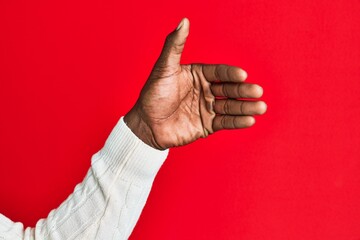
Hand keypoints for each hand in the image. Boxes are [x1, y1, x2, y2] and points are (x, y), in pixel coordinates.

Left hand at [124, 18, 266, 149]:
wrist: (146, 125)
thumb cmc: (153, 95)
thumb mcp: (164, 68)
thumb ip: (174, 45)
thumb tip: (184, 21)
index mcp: (199, 75)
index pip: (219, 72)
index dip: (231, 73)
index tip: (242, 74)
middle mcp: (206, 90)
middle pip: (229, 89)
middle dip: (243, 90)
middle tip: (257, 91)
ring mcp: (208, 108)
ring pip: (231, 106)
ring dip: (246, 107)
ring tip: (260, 107)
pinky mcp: (208, 125)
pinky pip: (225, 122)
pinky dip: (237, 122)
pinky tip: (249, 120)